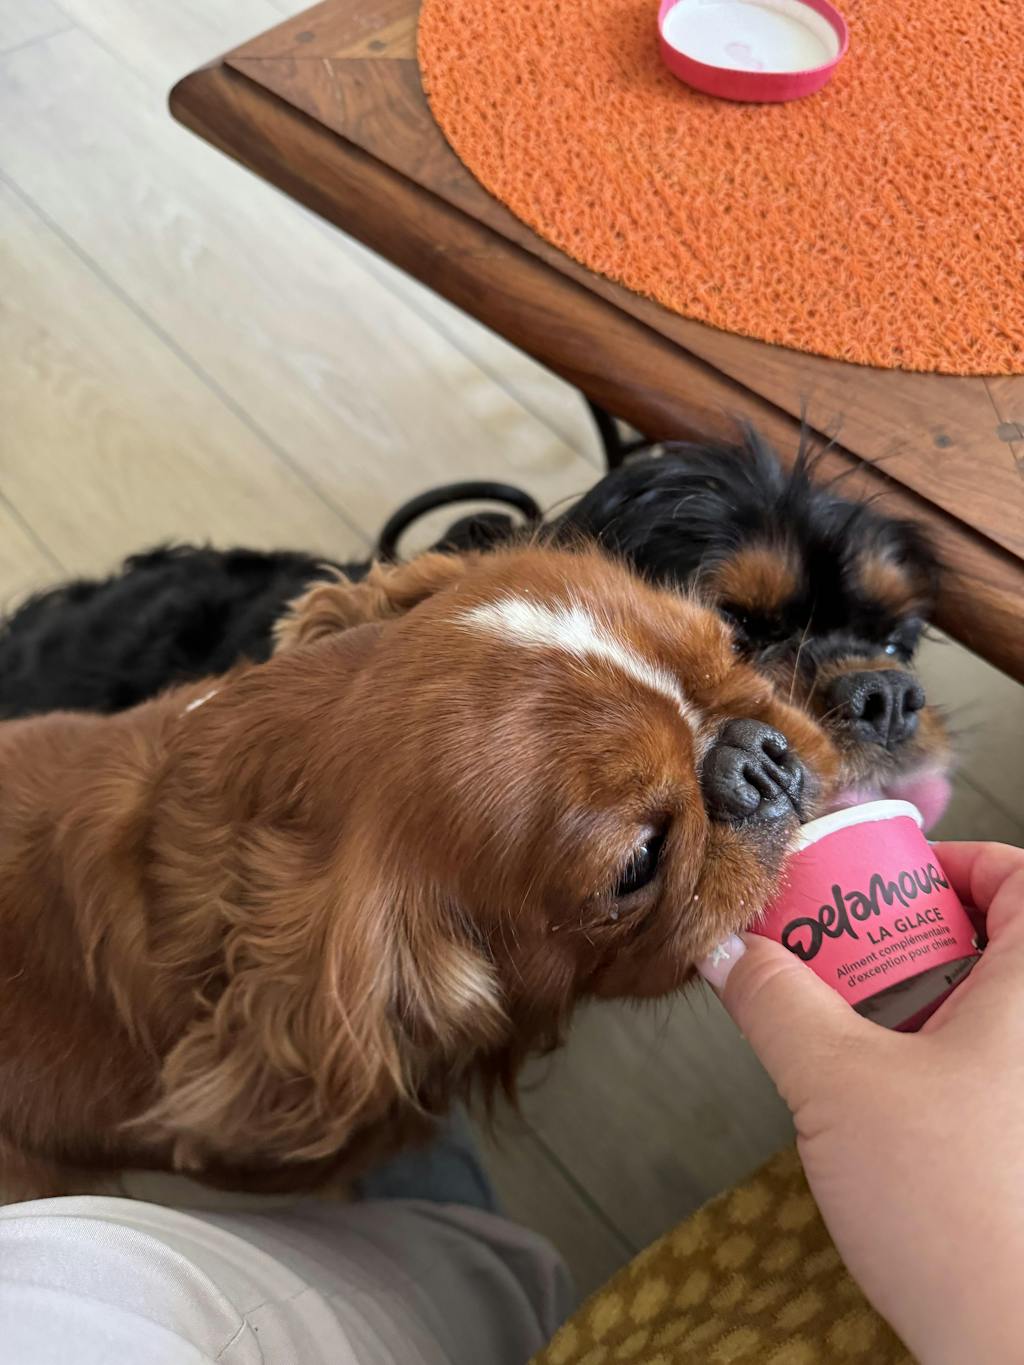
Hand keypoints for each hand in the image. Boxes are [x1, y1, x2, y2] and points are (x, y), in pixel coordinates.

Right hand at [700, 842, 1023, 1364]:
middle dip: (915, 937)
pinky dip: (944, 1066)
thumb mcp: (838, 1084)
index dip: (953, 863)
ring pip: (994, 1013)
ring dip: (924, 1006)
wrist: (1018, 1353)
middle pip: (1000, 942)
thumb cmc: (960, 1209)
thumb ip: (776, 1002)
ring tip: (854, 1032)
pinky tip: (887, 1107)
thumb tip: (727, 950)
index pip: (1020, 877)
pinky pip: (994, 1075)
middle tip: (847, 957)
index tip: (882, 883)